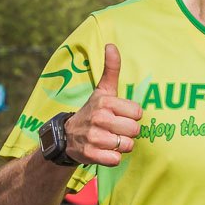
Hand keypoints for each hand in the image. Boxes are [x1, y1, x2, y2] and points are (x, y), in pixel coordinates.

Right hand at [64, 44, 141, 166]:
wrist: (66, 136)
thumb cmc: (92, 111)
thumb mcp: (102, 90)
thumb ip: (111, 69)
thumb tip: (112, 45)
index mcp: (105, 102)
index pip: (138, 113)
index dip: (132, 116)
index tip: (120, 115)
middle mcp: (99, 118)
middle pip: (135, 130)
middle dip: (128, 132)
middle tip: (115, 129)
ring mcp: (94, 137)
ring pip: (127, 146)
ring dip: (121, 146)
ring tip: (109, 140)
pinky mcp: (91, 154)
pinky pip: (116, 159)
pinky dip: (113, 158)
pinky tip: (104, 151)